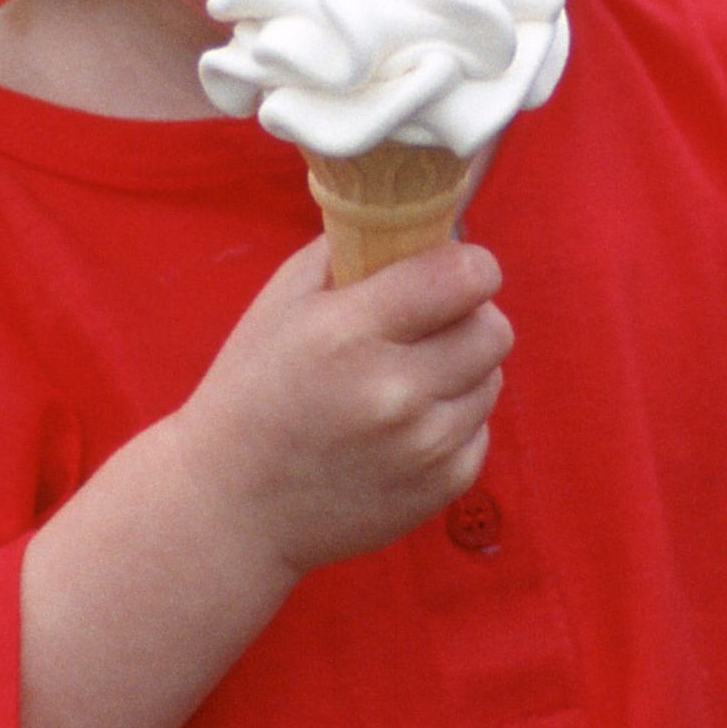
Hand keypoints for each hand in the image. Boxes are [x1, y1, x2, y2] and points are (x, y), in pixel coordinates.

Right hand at [176, 234, 511, 580]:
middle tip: (428, 326)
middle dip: (469, 317)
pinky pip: (482, 429)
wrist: (233, 506)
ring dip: (461, 370)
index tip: (451, 271)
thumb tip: (424, 221)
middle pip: (494, 328)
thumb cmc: (254, 390)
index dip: (468, 265)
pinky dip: (453, 421)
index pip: (464, 276)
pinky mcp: (442, 486)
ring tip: (406, 380)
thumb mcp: (282, 301)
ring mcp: (423, 446)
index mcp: (350, 332)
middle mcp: (394, 390)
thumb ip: (354, 248)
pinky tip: (404, 428)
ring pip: (493, 378)